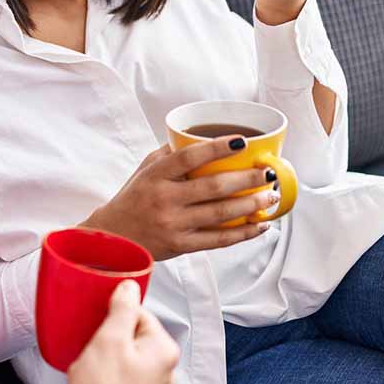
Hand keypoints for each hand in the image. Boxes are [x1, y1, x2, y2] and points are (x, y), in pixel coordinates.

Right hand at [67, 280, 179, 383]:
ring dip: (108, 350)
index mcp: (165, 349)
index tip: (101, 325)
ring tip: (95, 363)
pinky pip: (125, 368)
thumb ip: (123, 308)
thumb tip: (130, 286)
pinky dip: (110, 367)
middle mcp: (166, 367)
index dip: (115, 315)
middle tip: (96, 345)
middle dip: (111, 333)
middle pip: (133, 331)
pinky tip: (98, 374)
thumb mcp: (110, 338)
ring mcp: (153, 383)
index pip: (140, 313)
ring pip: (127, 350)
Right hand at [81, 139, 278, 260]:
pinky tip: (259, 226)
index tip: (242, 141)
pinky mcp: (180, 246)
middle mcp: (164, 199)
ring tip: (271, 196)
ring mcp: (173, 224)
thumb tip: (201, 138)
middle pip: (213, 186)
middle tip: (267, 173)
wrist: (113, 238)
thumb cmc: (132, 200)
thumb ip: (169, 155)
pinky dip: (243, 233)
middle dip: (247, 179)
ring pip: (221, 213)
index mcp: (155, 176)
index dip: (217, 147)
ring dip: (251, 205)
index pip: (189, 157)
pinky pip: (218, 240)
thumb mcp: (144, 171)